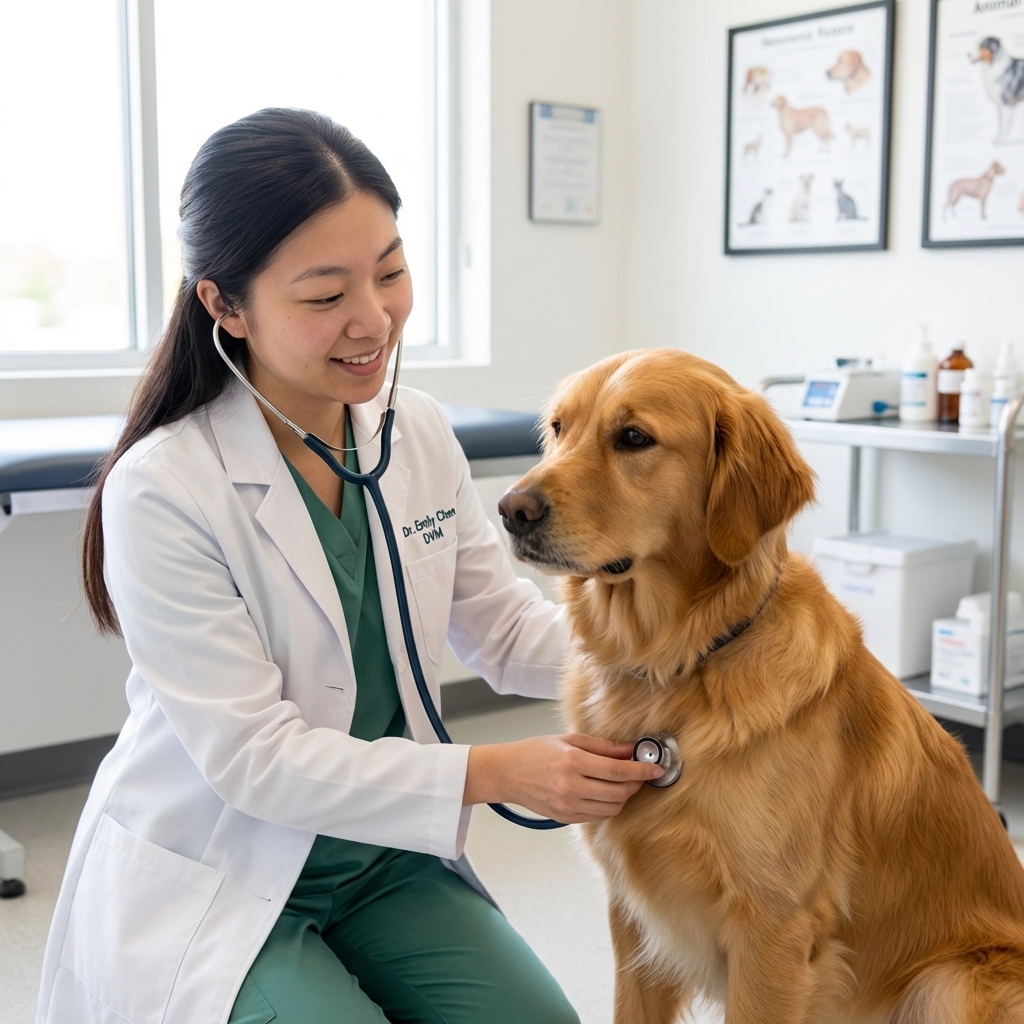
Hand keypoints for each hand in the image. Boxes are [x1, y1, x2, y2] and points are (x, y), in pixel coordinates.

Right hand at [462, 733, 663, 822]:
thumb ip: (602, 747)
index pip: (618, 771)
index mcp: (572, 762)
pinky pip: (598, 816)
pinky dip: (608, 806)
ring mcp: (567, 806)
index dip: (642, 771)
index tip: (656, 769)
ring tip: (621, 783)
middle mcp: (571, 787)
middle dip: (635, 784)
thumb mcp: (568, 739)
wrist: (507, 773)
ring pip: (611, 808)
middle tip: (640, 774)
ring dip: (623, 796)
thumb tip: (630, 750)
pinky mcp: (565, 818)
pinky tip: (605, 793)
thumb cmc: (534, 752)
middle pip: (619, 793)